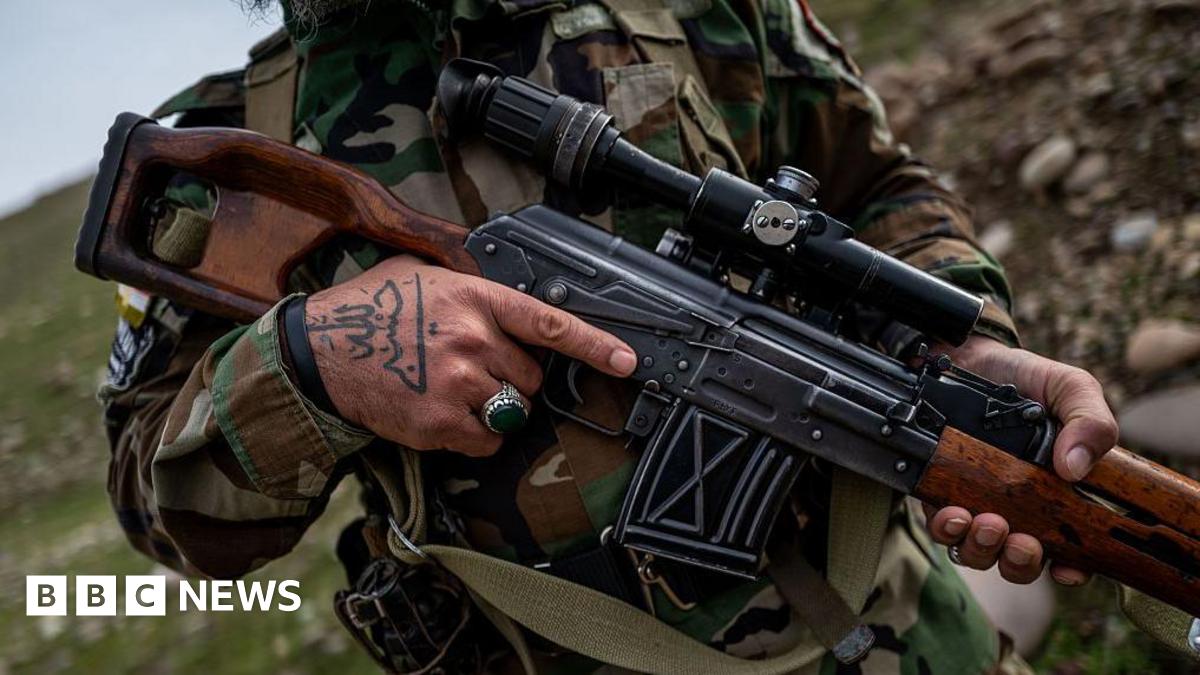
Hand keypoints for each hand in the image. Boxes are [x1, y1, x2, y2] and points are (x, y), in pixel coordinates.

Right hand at [304, 255, 636, 455]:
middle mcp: (473, 340)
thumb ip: (472, 287)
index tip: (627, 360)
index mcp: (474, 298)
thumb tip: (508, 300)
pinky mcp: (441, 424)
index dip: (594, 344)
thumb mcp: (423, 275)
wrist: (318, 353)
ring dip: (493, 407)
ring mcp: (458, 384)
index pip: (549, 323)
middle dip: (513, 378)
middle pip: (532, 377)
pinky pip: (487, 442)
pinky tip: (443, 415)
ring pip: (512, 410)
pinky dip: (474, 436)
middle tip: (472, 370)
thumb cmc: (369, 310)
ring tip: (450, 389)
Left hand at [921, 336, 1117, 584]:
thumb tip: (1076, 468)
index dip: (1071, 568)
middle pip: (1019, 561)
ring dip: (982, 549)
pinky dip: (948, 530)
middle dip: (1020, 562)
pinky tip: (954, 513)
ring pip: (977, 551)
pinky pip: (941, 528)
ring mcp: (975, 503)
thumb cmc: (1025, 379)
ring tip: (987, 523)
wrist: (967, 356)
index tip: (1067, 567)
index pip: (1069, 549)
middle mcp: (1017, 507)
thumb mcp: (1071, 390)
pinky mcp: (938, 493)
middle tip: (1021, 541)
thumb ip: (1089, 422)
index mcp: (1058, 493)